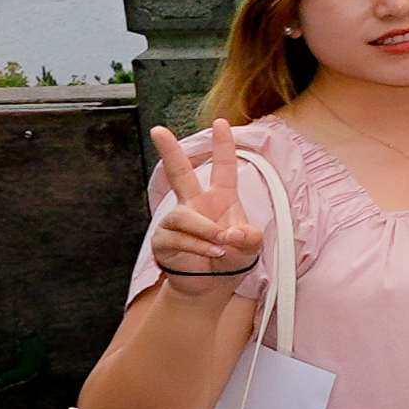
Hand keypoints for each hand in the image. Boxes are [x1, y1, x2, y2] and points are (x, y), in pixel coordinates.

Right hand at [139, 125, 267, 286]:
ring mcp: (177, 221)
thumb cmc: (232, 259)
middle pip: (179, 173)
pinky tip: (211, 254)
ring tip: (220, 245)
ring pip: (184, 217)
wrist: (212, 286)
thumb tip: (230, 234)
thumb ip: (249, 238)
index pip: (223, 167)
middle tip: (157, 130)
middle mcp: (196, 204)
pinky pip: (178, 239)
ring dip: (205, 231)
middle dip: (169, 150)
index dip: (223, 145)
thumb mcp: (251, 247)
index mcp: (220, 198)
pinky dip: (198, 248)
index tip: (222, 122)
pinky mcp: (164, 240)